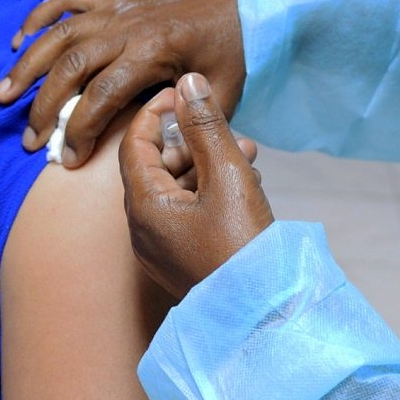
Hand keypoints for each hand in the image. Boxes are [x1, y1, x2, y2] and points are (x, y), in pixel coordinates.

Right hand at [0, 0, 245, 168]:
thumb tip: (157, 151)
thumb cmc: (233, 55)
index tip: (69, 160)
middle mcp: (128, 26)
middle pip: (70, 65)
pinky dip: (38, 17)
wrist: (244, 6)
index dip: (80, 130)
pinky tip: (19, 41)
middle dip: (44, 106)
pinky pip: (67, 1)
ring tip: (3, 96)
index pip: (102, 94)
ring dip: (28, 65)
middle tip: (30, 140)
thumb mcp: (223, 96)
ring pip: (59, 34)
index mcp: (155, 50)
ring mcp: (118, 8)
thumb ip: (190, 123)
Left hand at [119, 73, 273, 299]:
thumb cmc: (243, 246)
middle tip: (226, 127)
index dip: (156, 112)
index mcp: (144, 207)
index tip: (185, 93)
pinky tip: (245, 182)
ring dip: (208, 164)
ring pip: (176, 189)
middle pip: (155, 166)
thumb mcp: (228, 175)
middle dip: (191, 140)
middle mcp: (143, 229)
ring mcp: (162, 248)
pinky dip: (211, 191)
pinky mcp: (183, 259)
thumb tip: (188, 82)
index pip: (134, 144)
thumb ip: (206, 126)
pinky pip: (187, 212)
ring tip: (246, 152)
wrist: (264, 316)